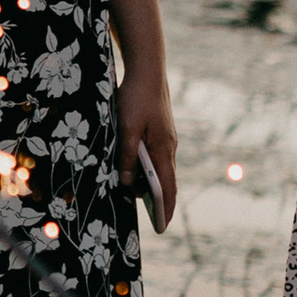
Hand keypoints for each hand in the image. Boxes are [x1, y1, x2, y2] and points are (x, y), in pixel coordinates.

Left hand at [117, 65, 175, 228]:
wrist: (147, 70)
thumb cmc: (136, 99)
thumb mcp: (126, 130)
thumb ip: (127, 157)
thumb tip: (127, 183)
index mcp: (164, 150)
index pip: (168, 187)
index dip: (165, 207)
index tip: (163, 226)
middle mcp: (169, 147)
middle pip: (165, 179)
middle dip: (157, 198)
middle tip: (148, 215)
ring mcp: (166, 138)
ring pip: (159, 167)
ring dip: (149, 181)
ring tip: (134, 193)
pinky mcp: (160, 130)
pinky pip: (155, 155)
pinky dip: (147, 166)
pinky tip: (134, 168)